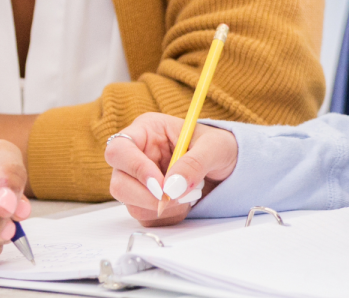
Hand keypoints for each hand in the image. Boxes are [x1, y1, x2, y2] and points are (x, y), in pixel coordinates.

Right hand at [105, 112, 238, 226]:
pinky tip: (185, 202)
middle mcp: (137, 156)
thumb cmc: (218, 146)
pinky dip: (168, 216)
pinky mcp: (146, 201)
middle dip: (148, 196)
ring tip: (190, 194)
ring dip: (163, 207)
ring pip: (130, 204)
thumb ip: (194, 163)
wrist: (229, 166)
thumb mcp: (214, 147)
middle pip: (119, 183)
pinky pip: (146, 218)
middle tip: (179, 196)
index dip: (135, 168)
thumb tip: (172, 187)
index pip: (120, 149)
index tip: (161, 184)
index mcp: (147, 131)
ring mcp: (138, 181)